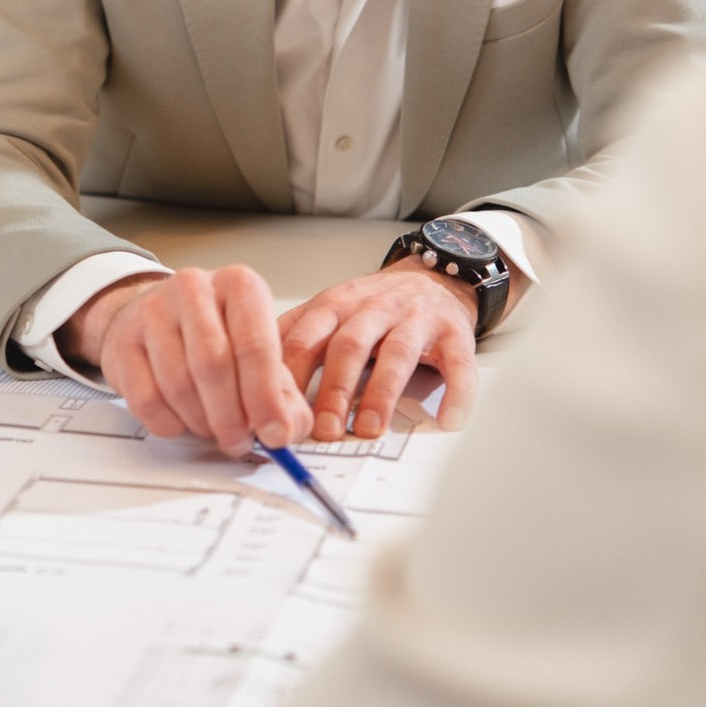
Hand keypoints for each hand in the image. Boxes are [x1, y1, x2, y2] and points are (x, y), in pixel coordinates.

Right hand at [60, 267, 313, 454]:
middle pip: (213, 365)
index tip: (276, 435)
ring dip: (201, 422)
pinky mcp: (122, 341)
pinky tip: (182, 421)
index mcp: (238, 285)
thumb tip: (289, 429)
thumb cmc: (214, 335)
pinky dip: (170, 424)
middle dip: (231, 417)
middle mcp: (194, 288)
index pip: (256, 345)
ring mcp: (152, 311)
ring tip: (213, 429)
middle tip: (240, 442)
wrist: (151, 317)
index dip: (267, 397)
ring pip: (179, 385)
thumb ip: (283, 392)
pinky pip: (147, 399)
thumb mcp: (257, 350)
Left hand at [279, 259, 479, 441]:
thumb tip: (247, 384)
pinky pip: (458, 363)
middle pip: (348, 346)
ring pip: (396, 354)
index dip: (288, 377)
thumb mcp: (327, 312)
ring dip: (380, 394)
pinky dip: (456, 392)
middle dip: (332, 389)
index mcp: (335, 305)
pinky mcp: (454, 333)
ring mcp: (415, 319)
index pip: (304, 339)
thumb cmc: (373, 306)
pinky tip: (447, 419)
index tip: (276, 414)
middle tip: (322, 429)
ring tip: (368, 428)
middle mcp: (373, 308)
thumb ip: (294, 339)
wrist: (433, 276)